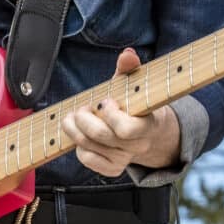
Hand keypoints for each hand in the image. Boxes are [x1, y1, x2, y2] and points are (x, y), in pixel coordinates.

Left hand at [64, 48, 181, 177]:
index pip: (126, 129)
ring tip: (75, 117)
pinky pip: (87, 159)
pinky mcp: (112, 168)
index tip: (105, 101)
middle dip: (83, 118)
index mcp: (148, 124)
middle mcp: (138, 145)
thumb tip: (127, 54)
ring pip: (89, 146)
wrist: (147, 130)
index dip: (110, 115)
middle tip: (82, 108)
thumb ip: (130, 68)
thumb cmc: (136, 103)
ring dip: (74, 128)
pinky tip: (83, 134)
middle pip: (100, 135)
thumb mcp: (134, 84)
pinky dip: (79, 146)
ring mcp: (125, 159)